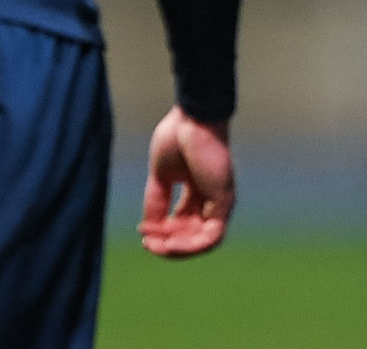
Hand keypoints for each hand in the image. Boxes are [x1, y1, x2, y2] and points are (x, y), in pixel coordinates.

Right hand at [138, 105, 234, 257]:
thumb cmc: (178, 137)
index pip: (183, 223)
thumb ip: (156, 202)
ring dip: (180, 248)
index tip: (143, 233)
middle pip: (192, 235)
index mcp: (197, 191)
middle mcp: (211, 200)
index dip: (162, 232)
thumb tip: (147, 229)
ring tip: (159, 247)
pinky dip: (192, 244)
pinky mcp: (224, 202)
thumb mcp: (160, 176)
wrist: (193, 118)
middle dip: (169, 243)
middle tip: (148, 244)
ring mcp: (220, 202)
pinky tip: (172, 243)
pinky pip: (212, 236)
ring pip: (203, 241)